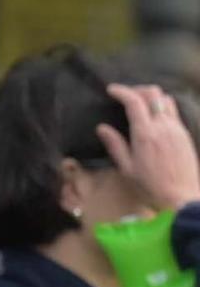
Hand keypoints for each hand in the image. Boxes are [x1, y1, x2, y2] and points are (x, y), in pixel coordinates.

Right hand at [100, 84, 199, 211]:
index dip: (122, 91)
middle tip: (126, 95)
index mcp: (146, 134)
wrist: (182, 197)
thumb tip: (102, 128)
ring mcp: (177, 129)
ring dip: (152, 97)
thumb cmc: (151, 186)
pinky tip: (154, 119)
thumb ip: (115, 145)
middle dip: (138, 89)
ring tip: (140, 104)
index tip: (111, 90)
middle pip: (153, 94)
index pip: (134, 102)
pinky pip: (173, 112)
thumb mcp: (127, 169)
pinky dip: (162, 108)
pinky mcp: (184, 135)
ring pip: (166, 100)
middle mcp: (163, 127)